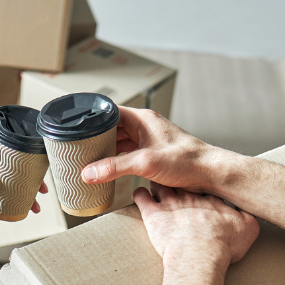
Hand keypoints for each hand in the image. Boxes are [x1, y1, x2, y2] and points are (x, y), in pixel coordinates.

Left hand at [0, 148, 46, 213]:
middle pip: (17, 168)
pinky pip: (9, 190)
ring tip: (36, 205)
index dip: (26, 159)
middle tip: (43, 191)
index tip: (38, 168)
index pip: (9, 152)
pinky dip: (18, 197)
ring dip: (27, 191)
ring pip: (15, 181)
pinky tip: (25, 206)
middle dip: (32, 179)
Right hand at [80, 108, 226, 194]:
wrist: (210, 173)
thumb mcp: (145, 163)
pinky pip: (128, 153)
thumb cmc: (186, 160)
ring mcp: (148, 140)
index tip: (74, 127)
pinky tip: (108, 169)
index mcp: (142, 119)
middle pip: (111, 127)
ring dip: (106, 150)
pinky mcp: (152, 154)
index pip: (108, 111)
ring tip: (88, 159)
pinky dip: (117, 159)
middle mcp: (144, 126)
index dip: (91, 118)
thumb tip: (88, 173)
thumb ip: (115, 167)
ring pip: (119, 141)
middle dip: (95, 137)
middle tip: (77, 148)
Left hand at [134, 183, 258, 268]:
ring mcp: (170, 203)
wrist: (200, 255)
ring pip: (160, 184)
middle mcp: (190, 197)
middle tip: (174, 178)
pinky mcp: (153, 215)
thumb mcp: (248, 229)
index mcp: (211, 200)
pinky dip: (139, 194)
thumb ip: (248, 218)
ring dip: (157, 183)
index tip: (199, 185)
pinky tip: (140, 194)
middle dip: (177, 179)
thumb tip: (250, 214)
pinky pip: (141, 196)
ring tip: (155, 183)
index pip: (204, 185)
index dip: (201, 185)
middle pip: (180, 181)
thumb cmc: (222, 246)